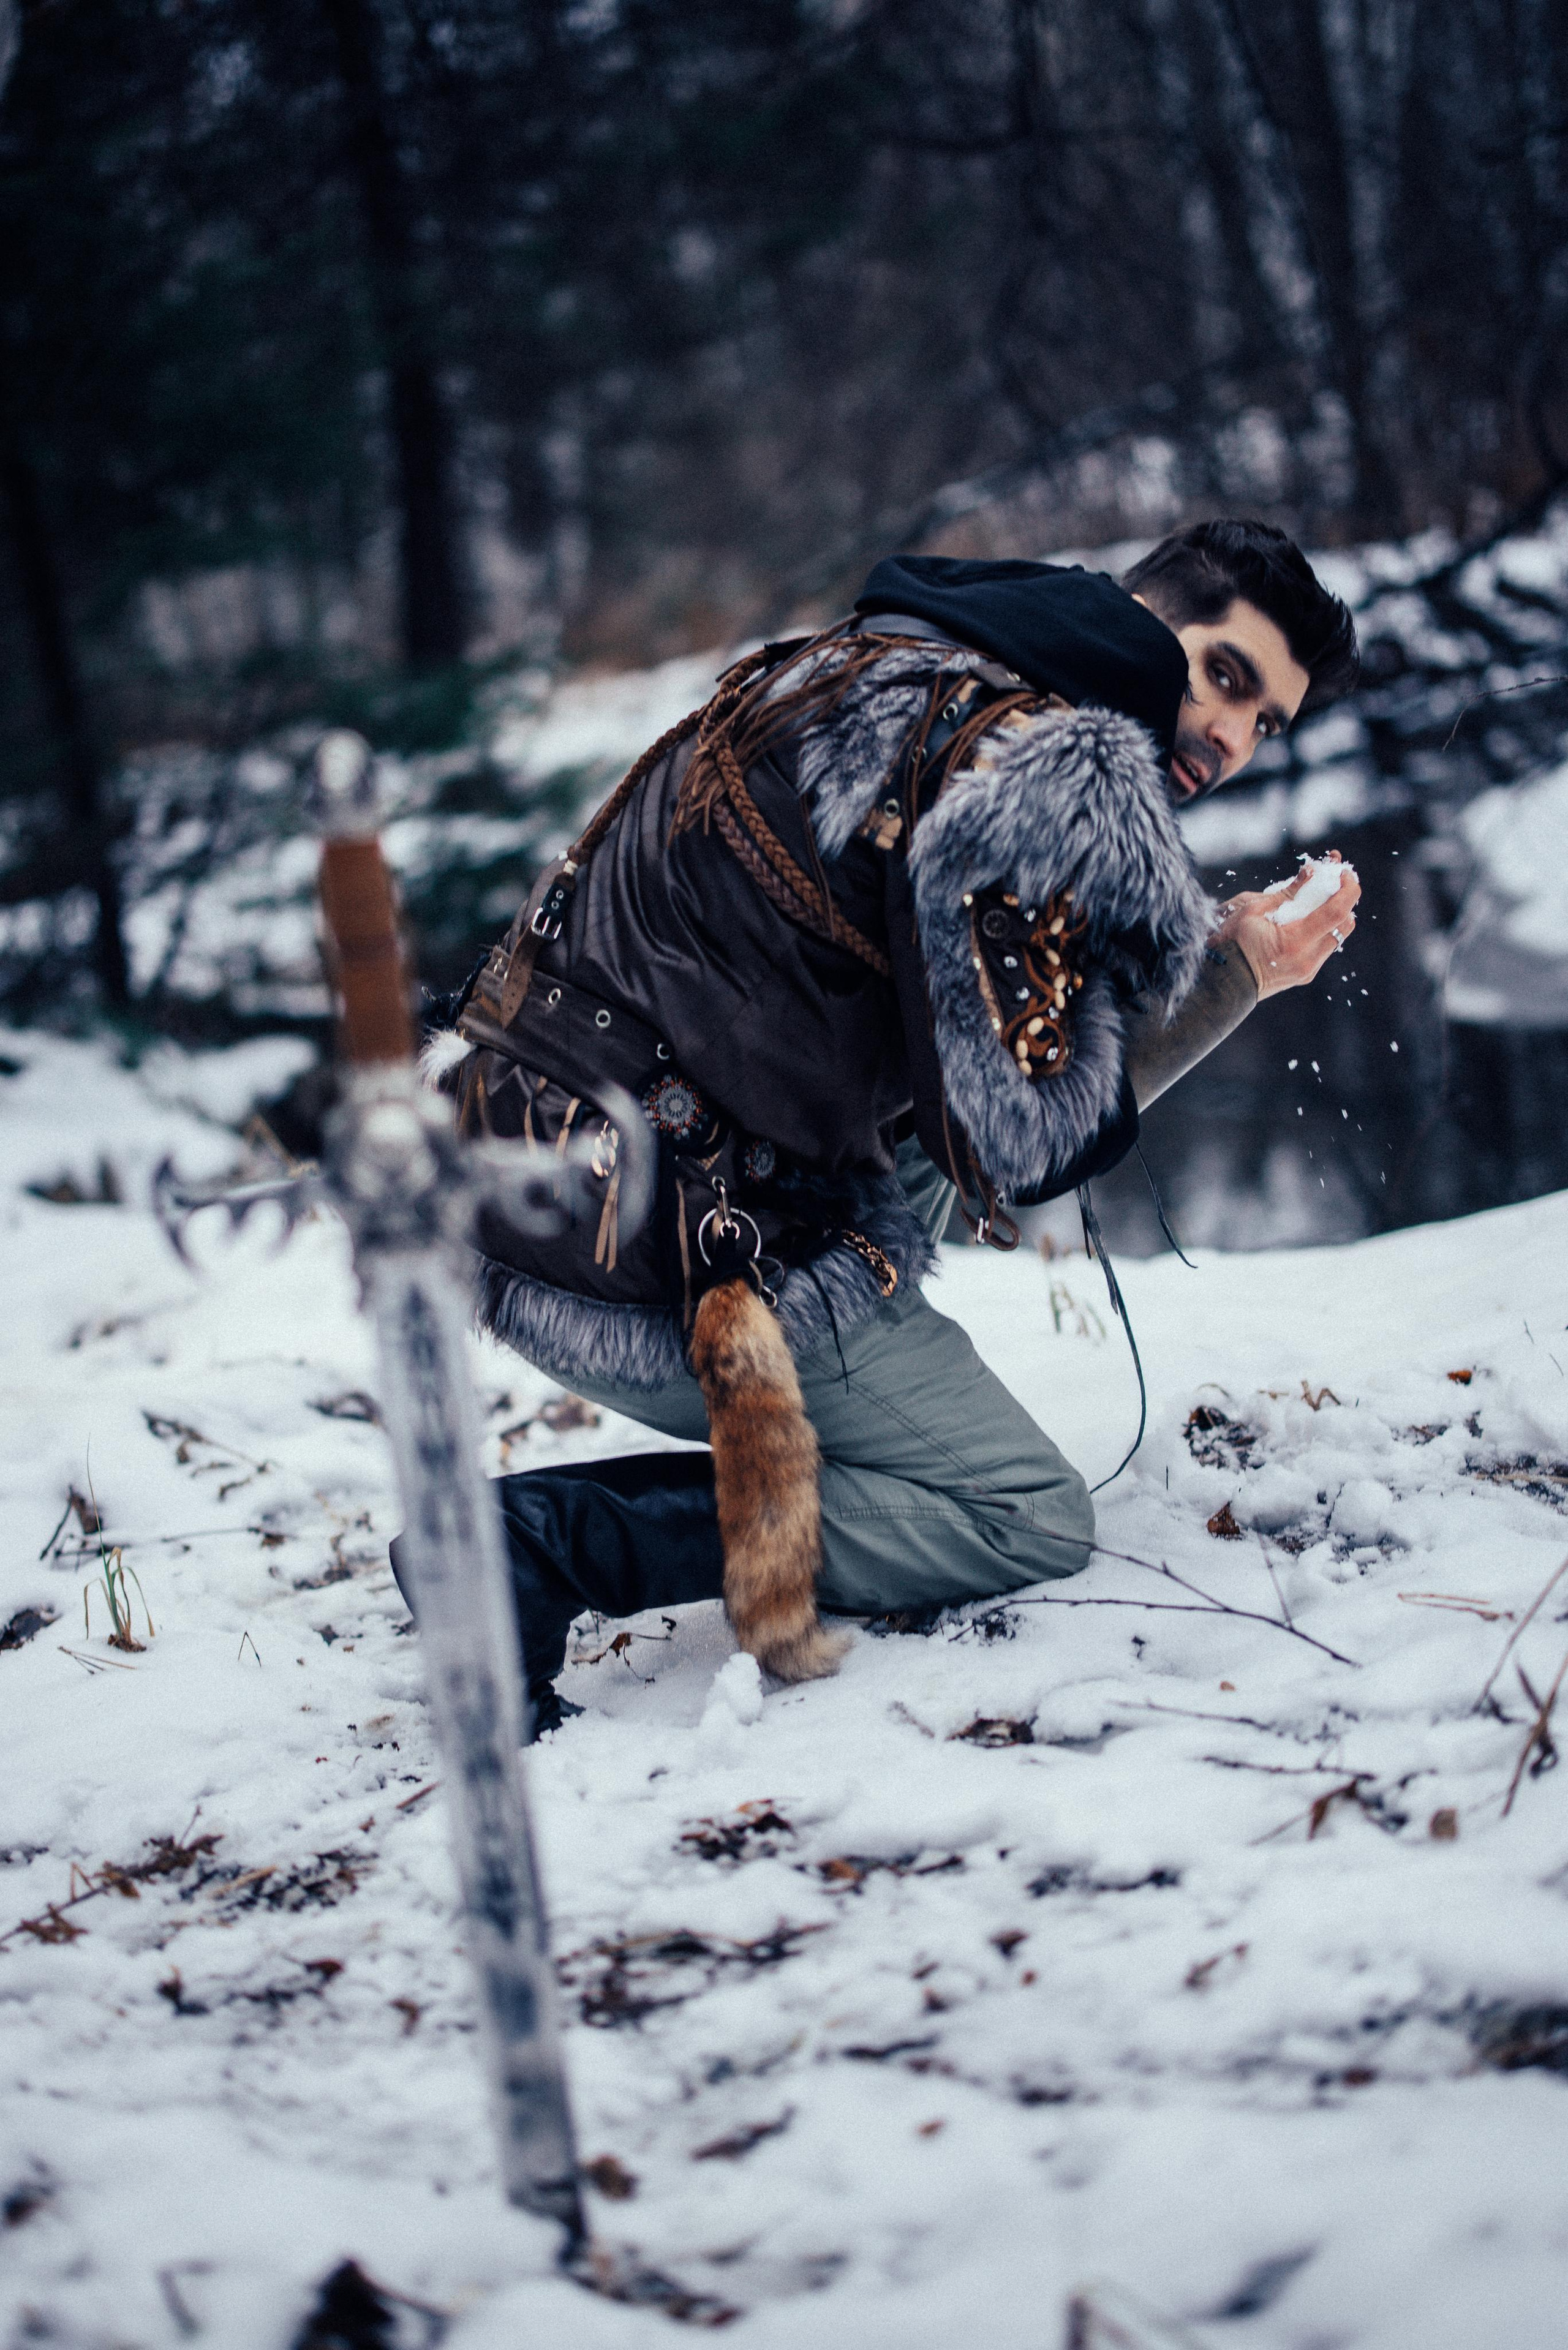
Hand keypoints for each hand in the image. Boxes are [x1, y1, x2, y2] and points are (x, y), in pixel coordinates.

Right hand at [1210, 852, 1360, 999]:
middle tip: (1334, 882)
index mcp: (1295, 941)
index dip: (1347, 889)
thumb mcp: (1253, 911)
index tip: (1343, 873)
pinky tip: (1310, 918)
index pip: (1337, 911)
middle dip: (1345, 899)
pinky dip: (1324, 929)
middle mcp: (1308, 959)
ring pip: (1338, 937)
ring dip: (1335, 915)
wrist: (1225, 983)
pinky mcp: (1306, 974)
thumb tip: (1310, 872)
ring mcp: (1309, 969)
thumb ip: (1286, 892)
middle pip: (1345, 925)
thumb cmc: (1231, 944)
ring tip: (1321, 899)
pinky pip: (1325, 947)